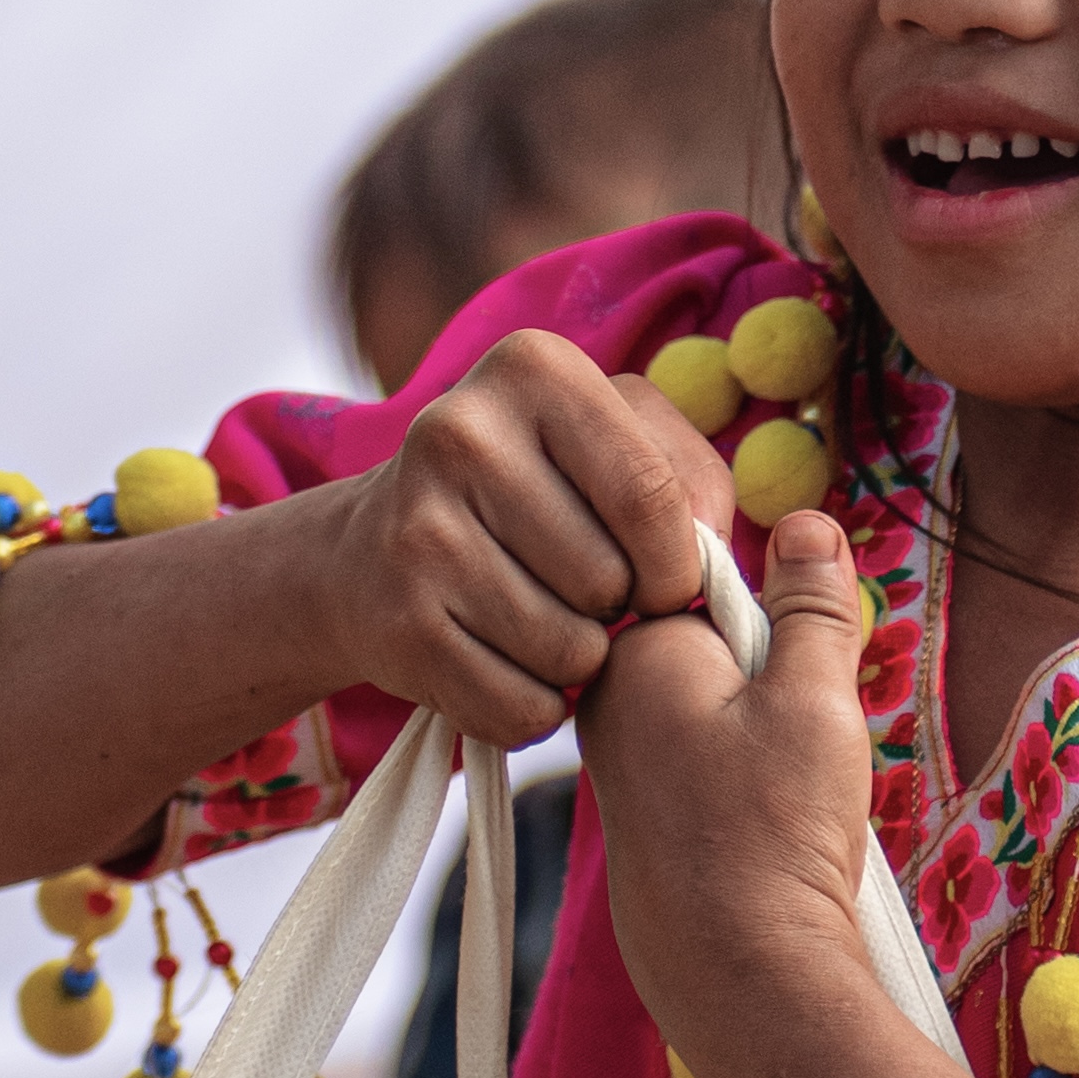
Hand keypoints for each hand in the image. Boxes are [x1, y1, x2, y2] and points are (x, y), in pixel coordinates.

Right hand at [322, 332, 736, 746]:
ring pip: (569, 650)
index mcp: (534, 369)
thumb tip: (710, 555)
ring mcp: (418, 530)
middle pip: (607, 579)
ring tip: (545, 622)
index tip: (667, 586)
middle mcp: (462, 433)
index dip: (678, 567)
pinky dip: (535, 708)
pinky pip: (519, 706)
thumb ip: (690, 480)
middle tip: (586, 595)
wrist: (369, 548)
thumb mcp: (613, 443)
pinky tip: (506, 665)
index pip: (650, 495)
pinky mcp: (396, 622)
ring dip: (580, 662)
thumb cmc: (533, 495)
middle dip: (621, 611)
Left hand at [577, 510, 875, 1077]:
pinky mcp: (638, 823)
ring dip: (762, 736)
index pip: (704, 581)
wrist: (740, 975)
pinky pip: (702, 771)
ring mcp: (616, 768)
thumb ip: (811, 605)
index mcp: (633, 652)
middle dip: (768, 678)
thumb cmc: (774, 833)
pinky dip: (742, 789)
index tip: (798, 677)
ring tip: (787, 796)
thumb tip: (809, 522)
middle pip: (707, 645)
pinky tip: (766, 834)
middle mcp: (604, 704)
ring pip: (710, 711)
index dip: (771, 619)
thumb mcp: (815, 697)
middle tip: (799, 745)